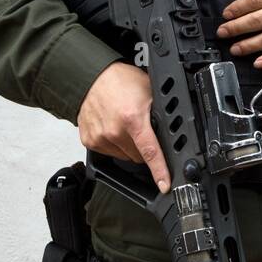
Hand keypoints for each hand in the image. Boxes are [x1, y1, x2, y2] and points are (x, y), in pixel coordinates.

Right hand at [76, 62, 170, 193]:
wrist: (92, 76)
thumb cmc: (120, 81)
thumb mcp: (148, 92)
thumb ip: (159, 114)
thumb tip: (172, 131)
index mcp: (133, 119)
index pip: (150, 152)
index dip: (160, 171)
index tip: (165, 185)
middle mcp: (114, 131)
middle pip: (138, 156)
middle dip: (143, 147)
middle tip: (140, 127)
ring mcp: (100, 137)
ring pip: (124, 156)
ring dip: (128, 146)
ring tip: (124, 124)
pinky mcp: (89, 140)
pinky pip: (109, 152)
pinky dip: (113, 143)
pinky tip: (111, 126)